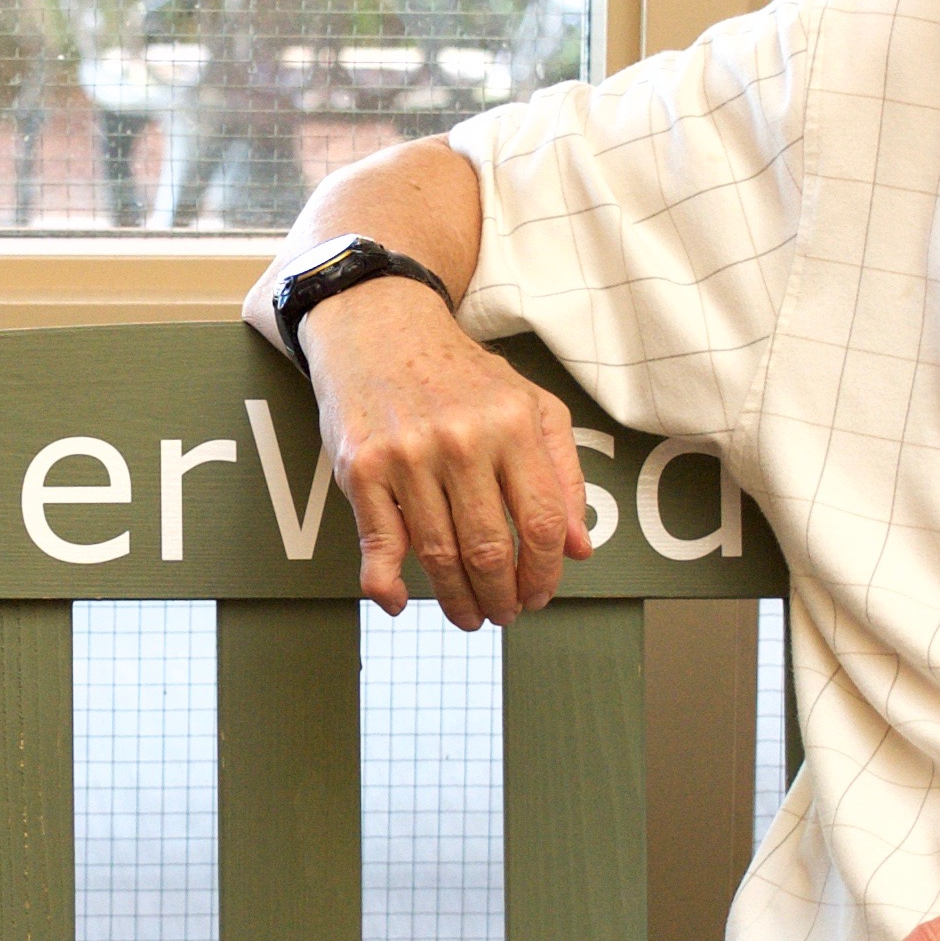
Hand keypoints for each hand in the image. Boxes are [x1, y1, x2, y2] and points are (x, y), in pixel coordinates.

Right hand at [300, 280, 591, 629]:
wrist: (380, 326)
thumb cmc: (460, 373)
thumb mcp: (531, 406)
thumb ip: (562, 475)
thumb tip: (578, 549)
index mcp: (513, 424)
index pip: (540, 523)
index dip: (544, 573)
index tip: (540, 594)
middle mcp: (462, 440)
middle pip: (490, 548)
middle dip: (503, 597)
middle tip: (504, 613)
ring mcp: (408, 456)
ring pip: (439, 555)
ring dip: (457, 600)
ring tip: (468, 614)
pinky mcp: (362, 468)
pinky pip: (379, 545)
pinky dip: (388, 585)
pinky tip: (401, 601)